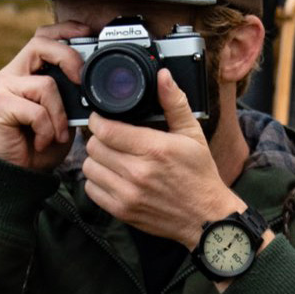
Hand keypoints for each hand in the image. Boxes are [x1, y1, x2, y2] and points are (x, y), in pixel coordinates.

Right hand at [0, 21, 90, 171]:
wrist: (21, 173)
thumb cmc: (43, 142)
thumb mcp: (66, 112)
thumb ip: (72, 91)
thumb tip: (92, 77)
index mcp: (27, 70)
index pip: (43, 36)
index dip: (64, 29)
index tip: (86, 32)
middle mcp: (12, 73)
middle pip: (41, 44)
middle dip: (68, 58)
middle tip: (82, 79)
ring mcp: (2, 88)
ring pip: (46, 84)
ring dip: (59, 114)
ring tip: (56, 133)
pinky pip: (36, 110)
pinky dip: (46, 129)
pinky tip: (41, 141)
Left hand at [83, 69, 245, 248]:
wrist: (206, 217)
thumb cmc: (200, 174)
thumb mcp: (192, 134)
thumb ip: (174, 103)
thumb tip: (163, 76)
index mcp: (155, 149)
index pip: (106, 129)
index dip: (99, 120)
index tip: (102, 118)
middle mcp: (138, 172)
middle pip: (94, 146)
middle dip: (99, 138)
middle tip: (109, 137)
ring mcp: (128, 194)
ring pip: (89, 167)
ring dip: (96, 159)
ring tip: (111, 155)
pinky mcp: (122, 211)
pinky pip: (91, 189)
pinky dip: (97, 180)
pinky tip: (112, 175)